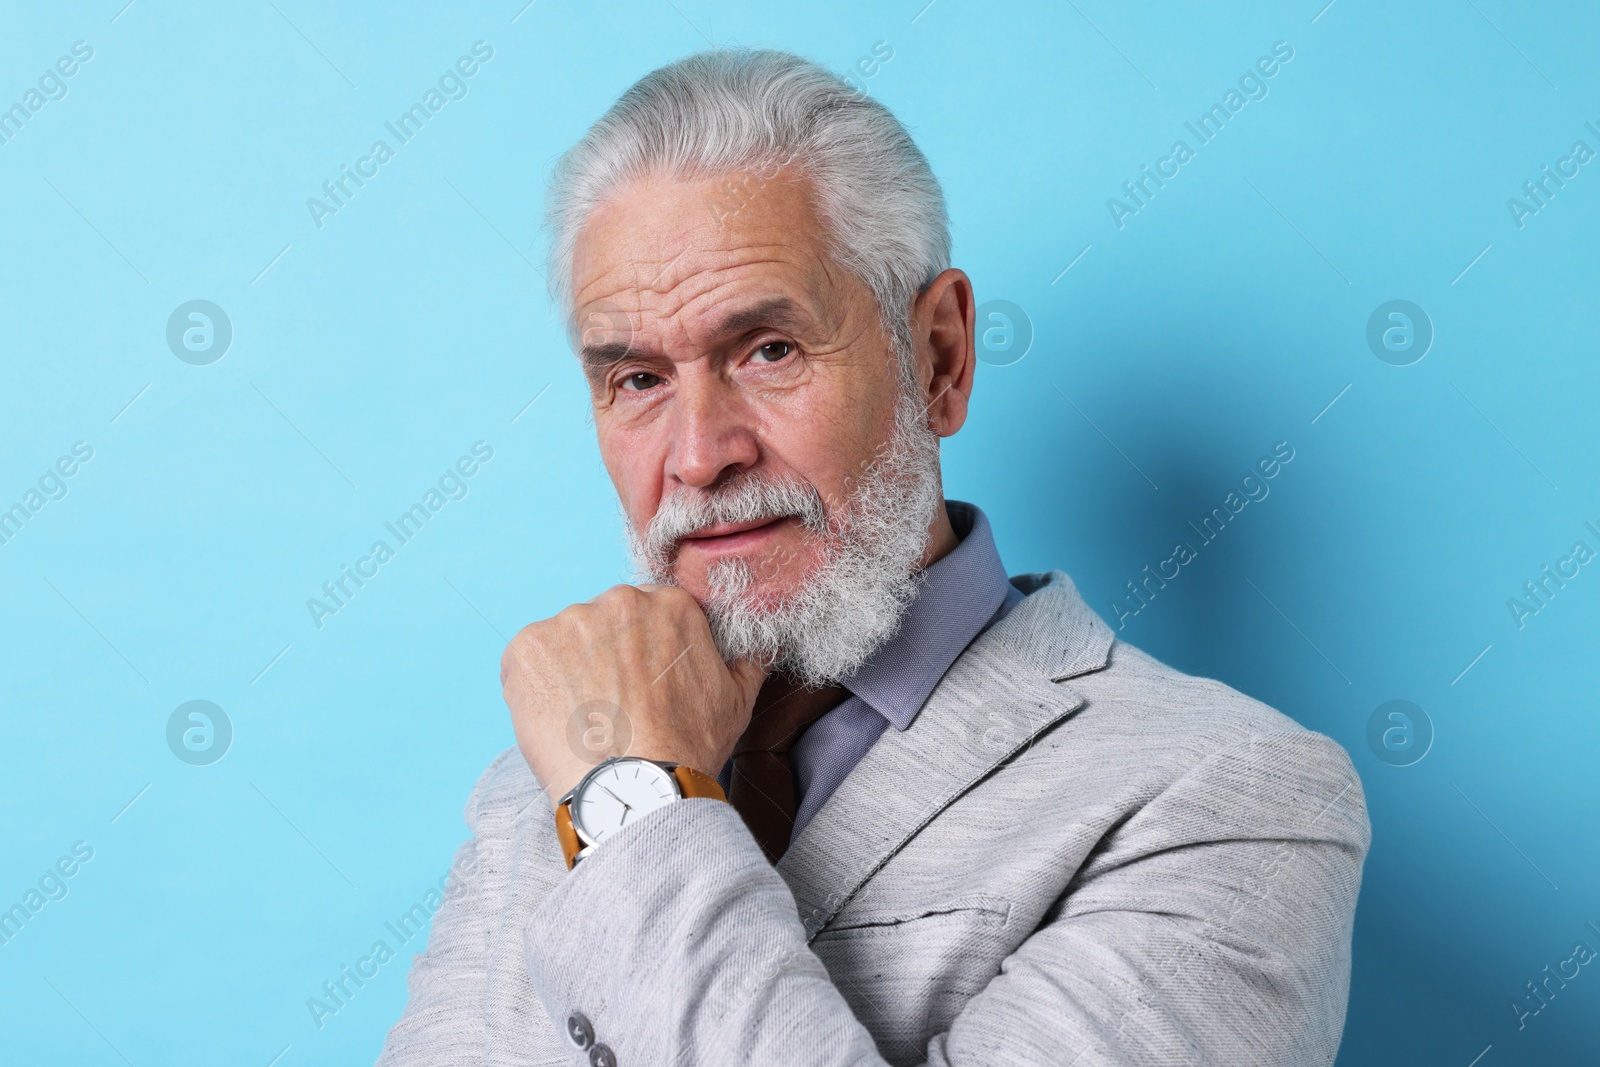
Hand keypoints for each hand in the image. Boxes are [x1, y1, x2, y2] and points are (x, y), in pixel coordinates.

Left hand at [499, 584, 769, 807]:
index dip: (640, 653)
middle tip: (611, 706)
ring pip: (565, 640)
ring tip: (583, 718)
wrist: (634, 788)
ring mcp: (569, 621)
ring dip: (569, 670)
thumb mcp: (736, 701)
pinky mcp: (528, 646)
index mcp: (670, 604)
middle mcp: (619, 601)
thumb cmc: (686, 749)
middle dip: (605, 657)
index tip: (638, 685)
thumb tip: (757, 645)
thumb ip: (746, 661)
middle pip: (604, 622)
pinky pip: (527, 660)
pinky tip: (556, 719)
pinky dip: (535, 686)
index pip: (646, 616)